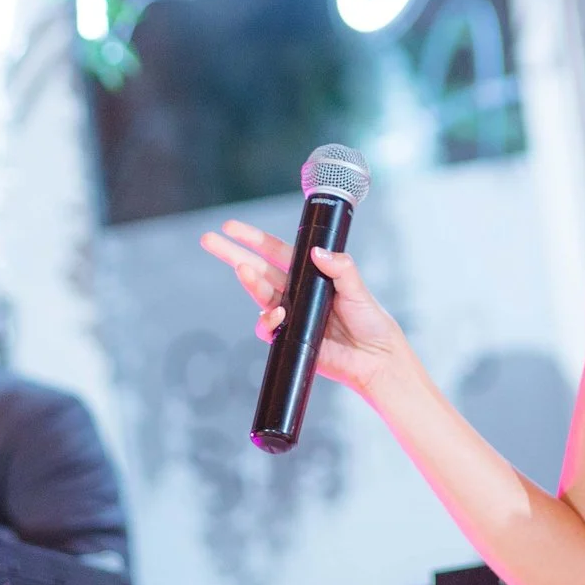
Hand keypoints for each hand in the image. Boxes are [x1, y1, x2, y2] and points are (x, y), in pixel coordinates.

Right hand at [200, 220, 408, 394]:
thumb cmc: (369, 320)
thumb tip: (317, 252)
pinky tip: (277, 313)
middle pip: (257, 269)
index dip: (252, 239)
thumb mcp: (357, 288)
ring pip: (259, 294)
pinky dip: (268, 319)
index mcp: (309, 273)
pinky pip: (268, 327)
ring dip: (249, 281)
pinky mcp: (289, 338)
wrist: (374, 357)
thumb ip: (341, 268)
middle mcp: (295, 292)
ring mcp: (290, 315)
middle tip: (209, 240)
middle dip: (232, 254)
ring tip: (243, 269)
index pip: (275, 251)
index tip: (230, 228)